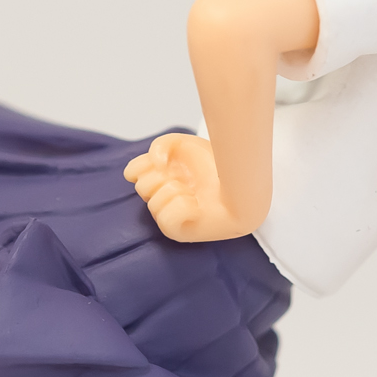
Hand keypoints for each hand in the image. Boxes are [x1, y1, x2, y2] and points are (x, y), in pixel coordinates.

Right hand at [123, 134, 250, 242]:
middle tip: (183, 178)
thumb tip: (154, 164)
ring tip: (194, 193)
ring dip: (176, 192)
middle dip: (161, 178)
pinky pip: (166, 219)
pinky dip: (181, 209)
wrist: (243, 187)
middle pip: (141, 187)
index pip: (132, 173)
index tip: (161, 162)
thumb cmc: (216, 167)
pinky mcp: (177, 232)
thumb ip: (160, 145)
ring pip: (153, 203)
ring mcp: (169, 216)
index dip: (141, 166)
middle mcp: (163, 196)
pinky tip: (195, 207)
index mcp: (162, 177)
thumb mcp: (185, 144)